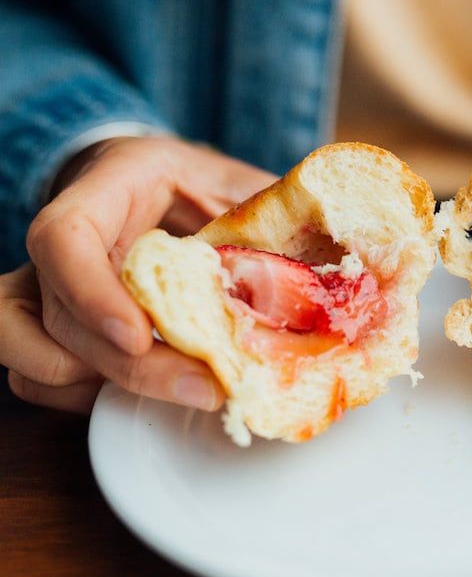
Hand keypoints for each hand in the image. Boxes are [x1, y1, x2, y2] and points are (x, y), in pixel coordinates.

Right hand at [2, 136, 275, 412]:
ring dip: (93, 382)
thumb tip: (337, 262)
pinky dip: (76, 394)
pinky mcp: (58, 318)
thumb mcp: (244, 183)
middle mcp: (71, 232)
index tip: (140, 337)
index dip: (91, 293)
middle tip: (204, 389)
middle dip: (129, 365)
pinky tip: (138, 392)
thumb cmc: (209, 182)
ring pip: (29, 342)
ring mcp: (53, 278)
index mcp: (113, 185)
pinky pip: (35, 370)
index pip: (63, 237)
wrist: (172, 185)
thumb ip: (276, 215)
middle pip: (58, 311)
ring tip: (174, 388)